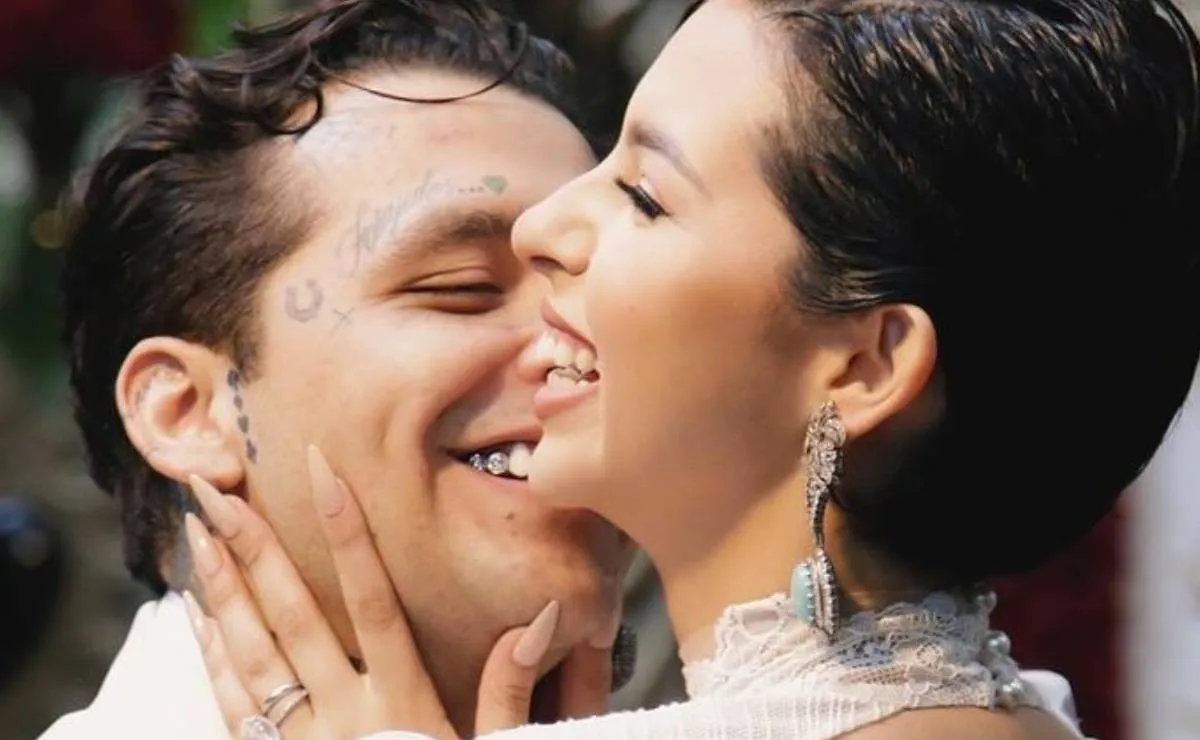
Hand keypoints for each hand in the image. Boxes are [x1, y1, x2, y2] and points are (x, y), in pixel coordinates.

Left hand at [181, 446, 560, 739]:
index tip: (323, 473)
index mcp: (402, 706)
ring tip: (195, 534)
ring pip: (252, 656)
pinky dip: (212, 658)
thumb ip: (510, 692)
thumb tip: (541, 618)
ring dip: (221, 592)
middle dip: (255, 550)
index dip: (350, 534)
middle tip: (217, 491)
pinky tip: (196, 616)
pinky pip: (232, 708)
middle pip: (294, 619)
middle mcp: (345, 717)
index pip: (373, 602)